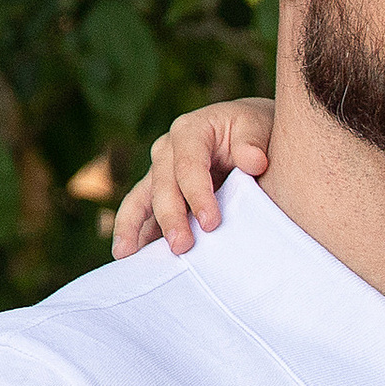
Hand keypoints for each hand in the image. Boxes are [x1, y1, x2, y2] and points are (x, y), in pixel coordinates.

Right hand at [112, 96, 277, 258]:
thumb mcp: (257, 126)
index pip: (188, 166)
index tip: (211, 223)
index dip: (197, 194)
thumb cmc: (257, 129)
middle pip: (163, 186)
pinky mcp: (161, 193)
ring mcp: (161, 173)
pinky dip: (138, 234)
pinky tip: (131, 259)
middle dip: (171, 218)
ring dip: (134, 227)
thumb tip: (254, 161)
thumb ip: (252, 142)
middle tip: (181, 247)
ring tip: (126, 255)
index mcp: (190, 132)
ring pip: (141, 200)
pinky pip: (144, 214)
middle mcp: (168, 151)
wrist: (254, 134)